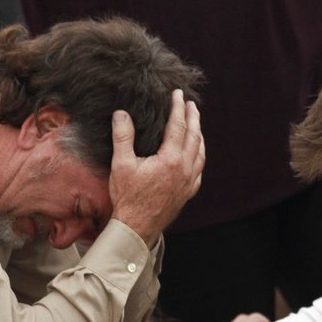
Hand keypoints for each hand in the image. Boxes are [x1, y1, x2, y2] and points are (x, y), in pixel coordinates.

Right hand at [109, 89, 204, 246]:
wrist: (137, 227)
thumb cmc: (128, 198)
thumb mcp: (121, 165)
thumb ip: (123, 137)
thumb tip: (122, 114)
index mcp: (170, 159)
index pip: (178, 126)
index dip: (178, 108)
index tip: (178, 94)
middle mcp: (185, 169)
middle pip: (194, 136)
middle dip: (193, 117)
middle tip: (190, 104)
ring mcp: (189, 182)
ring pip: (200, 152)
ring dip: (199, 135)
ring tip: (196, 124)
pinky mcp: (187, 193)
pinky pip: (199, 169)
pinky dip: (199, 156)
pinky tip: (196, 154)